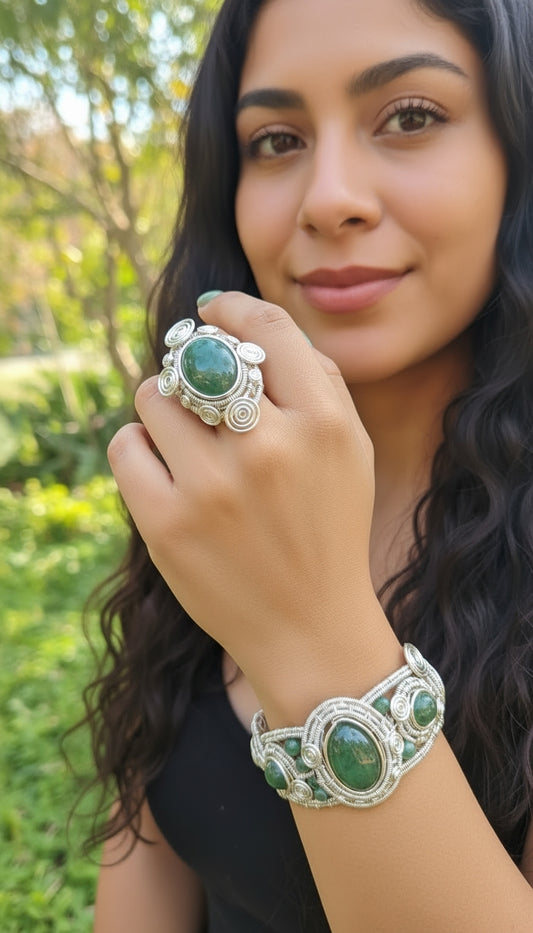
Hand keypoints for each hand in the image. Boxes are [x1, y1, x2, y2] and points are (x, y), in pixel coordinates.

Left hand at [108, 293, 376, 691]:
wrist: (309, 627)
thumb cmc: (329, 529)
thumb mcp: (351, 451)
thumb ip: (317, 382)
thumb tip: (248, 326)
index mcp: (324, 425)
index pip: (267, 330)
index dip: (232, 309)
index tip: (214, 310)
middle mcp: (269, 450)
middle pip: (200, 356)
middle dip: (195, 365)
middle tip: (199, 386)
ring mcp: (213, 488)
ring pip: (154, 395)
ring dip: (164, 405)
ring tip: (184, 436)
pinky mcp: (167, 525)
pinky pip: (125, 445)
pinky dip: (138, 447)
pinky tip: (164, 467)